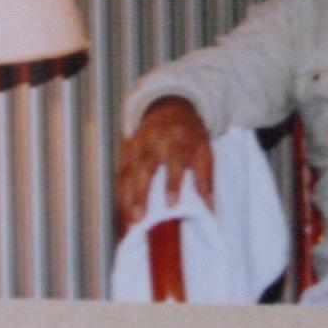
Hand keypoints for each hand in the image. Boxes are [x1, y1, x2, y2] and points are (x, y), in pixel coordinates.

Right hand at [115, 96, 212, 230]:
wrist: (169, 107)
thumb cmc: (189, 134)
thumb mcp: (205, 149)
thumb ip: (205, 177)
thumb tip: (209, 207)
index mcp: (179, 138)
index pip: (175, 160)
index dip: (172, 182)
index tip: (171, 204)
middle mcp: (155, 139)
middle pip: (145, 167)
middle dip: (140, 193)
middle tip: (138, 218)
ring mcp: (138, 143)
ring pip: (128, 171)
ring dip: (126, 196)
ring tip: (127, 220)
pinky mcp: (126, 148)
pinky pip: (119, 171)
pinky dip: (119, 192)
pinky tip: (121, 209)